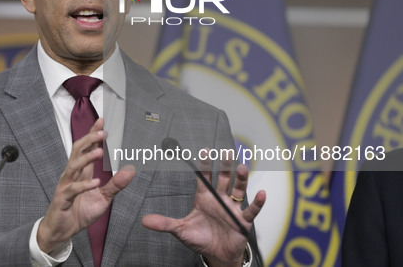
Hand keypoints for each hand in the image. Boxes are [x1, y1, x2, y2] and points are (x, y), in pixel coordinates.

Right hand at [37, 118, 135, 253]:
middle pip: (78, 151)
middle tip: (102, 132)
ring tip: (99, 152)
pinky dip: (84, 185)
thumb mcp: (103, 198)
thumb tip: (131, 171)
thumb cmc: (79, 211)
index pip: (86, 148)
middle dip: (89, 140)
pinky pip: (73, 189)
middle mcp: (72, 175)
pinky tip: (95, 183)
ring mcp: (66, 185)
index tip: (102, 121)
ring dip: (87, 158)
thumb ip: (115, 184)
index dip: (93, 134)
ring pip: (74, 167)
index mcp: (82, 172)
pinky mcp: (63, 198)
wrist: (62, 231)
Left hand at [141, 153, 265, 266]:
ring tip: (242, 167)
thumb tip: (144, 221)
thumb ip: (165, 224)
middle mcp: (219, 199)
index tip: (205, 150)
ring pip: (238, 189)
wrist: (216, 254)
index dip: (205, 165)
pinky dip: (257, 202)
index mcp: (204, 198)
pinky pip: (252, 210)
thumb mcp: (181, 230)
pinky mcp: (243, 221)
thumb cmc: (200, 238)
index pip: (205, 178)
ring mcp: (232, 208)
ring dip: (241, 179)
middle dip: (224, 166)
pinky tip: (261, 194)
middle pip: (223, 178)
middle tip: (226, 152)